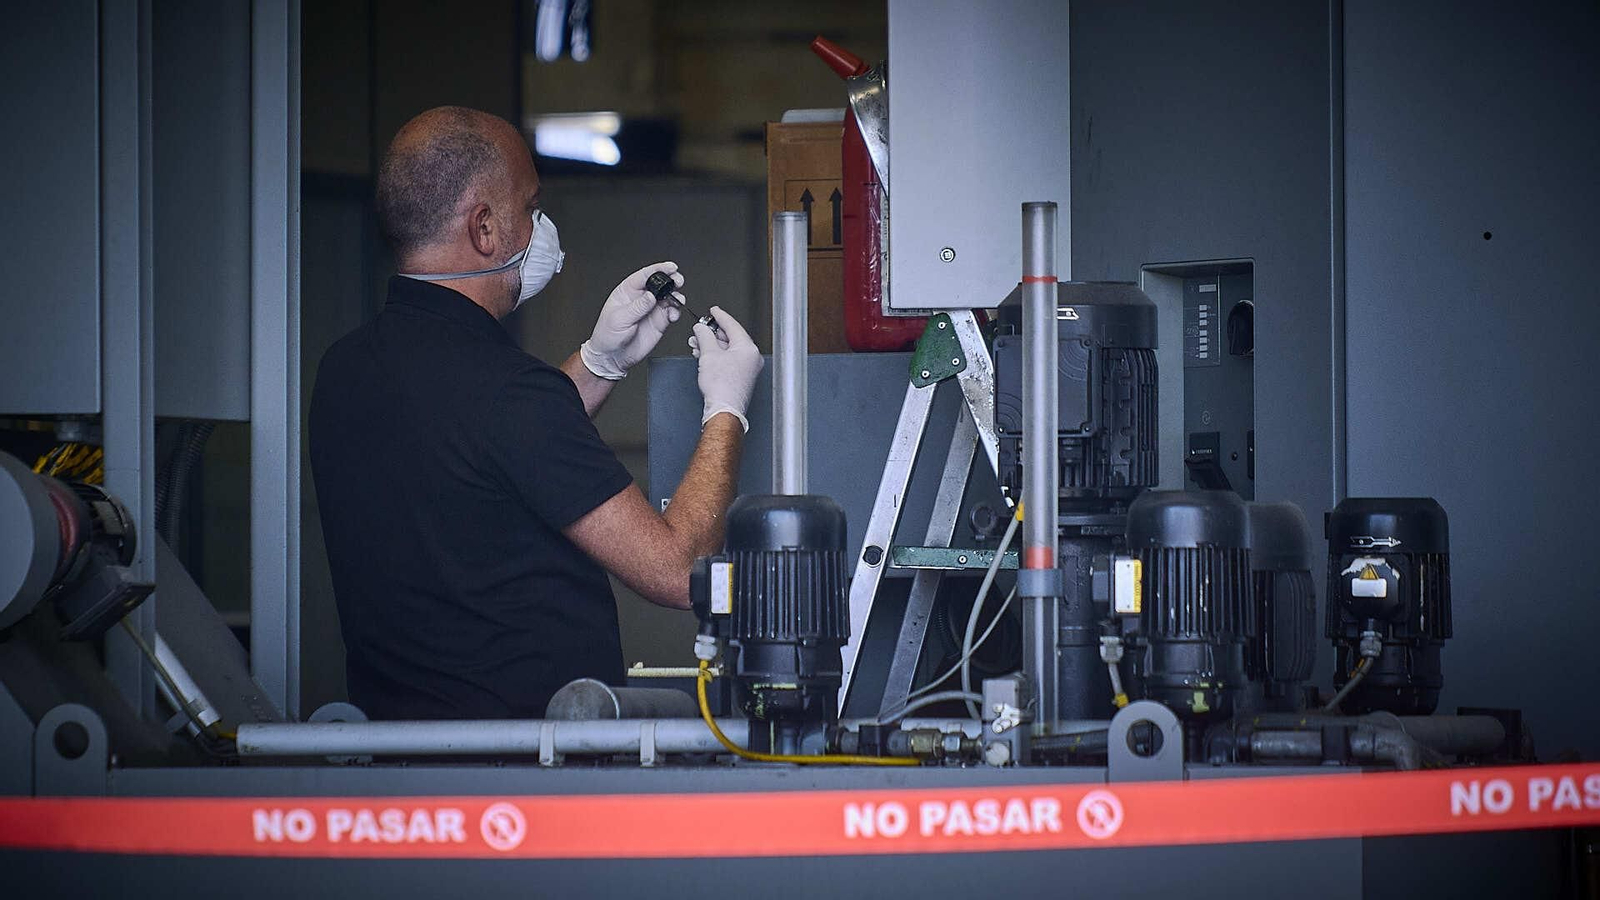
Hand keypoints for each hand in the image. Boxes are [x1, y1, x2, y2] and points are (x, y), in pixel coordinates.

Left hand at [579, 261, 683, 379]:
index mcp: (627, 291)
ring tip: (678, 300)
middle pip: (660, 283)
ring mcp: (651, 309)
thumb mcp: (619, 319)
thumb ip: (637, 307)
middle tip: (678, 282)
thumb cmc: (607, 336)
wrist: (612, 357)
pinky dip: (676, 311)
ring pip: (669, 296)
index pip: (645, 275)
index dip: (659, 269)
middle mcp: (641, 298)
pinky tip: (673, 315)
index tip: (670, 267)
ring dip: (676, 296)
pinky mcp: (659, 322)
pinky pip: (672, 312)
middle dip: (672, 280)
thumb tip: (651, 296)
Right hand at [691, 306, 761, 431]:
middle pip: (730, 337)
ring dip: (712, 345)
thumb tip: (701, 328)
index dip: (720, 316)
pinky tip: (704, 355)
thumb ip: (704, 336)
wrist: (724, 409)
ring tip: (697, 344)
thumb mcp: (708, 354)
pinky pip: (729, 359)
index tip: (713, 310)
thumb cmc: (722, 387)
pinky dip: (717, 355)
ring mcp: (748, 368)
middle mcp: (752, 357)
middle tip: (700, 329)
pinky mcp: (742, 377)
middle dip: (712, 333)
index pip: (733, 325)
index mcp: (748, 348)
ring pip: (728, 349)